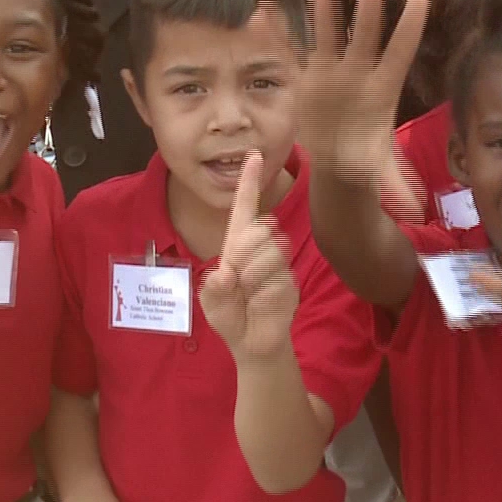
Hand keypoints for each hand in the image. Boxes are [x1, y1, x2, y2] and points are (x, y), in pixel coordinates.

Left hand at [201, 151, 300, 364]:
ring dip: (251, 275)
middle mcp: (262, 251)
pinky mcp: (289, 284)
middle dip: (243, 253)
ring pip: (268, 251)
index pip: (246, 210)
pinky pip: (276, 279)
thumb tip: (226, 274)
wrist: (252, 345)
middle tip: (236, 279)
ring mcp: (279, 266)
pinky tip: (260, 305)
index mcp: (238, 247)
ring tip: (248, 294)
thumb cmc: (230, 317)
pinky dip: (261, 294)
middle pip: (258, 228)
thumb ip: (214, 289)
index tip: (254, 155)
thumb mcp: (212, 303)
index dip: (249, 184)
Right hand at [296, 0, 427, 214]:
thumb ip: (394, 183)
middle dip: (369, 5)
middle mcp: (358, 71)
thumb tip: (415, 208)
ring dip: (328, 0)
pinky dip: (279, 27)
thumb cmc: (364, 161)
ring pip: (330, 28)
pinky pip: (292, 46)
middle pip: (365, 33)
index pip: (401, 51)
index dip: (412, 24)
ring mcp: (331, 69)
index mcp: (382, 89)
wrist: (337, 161)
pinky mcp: (306, 74)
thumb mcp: (378, 171)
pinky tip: (266, 3)